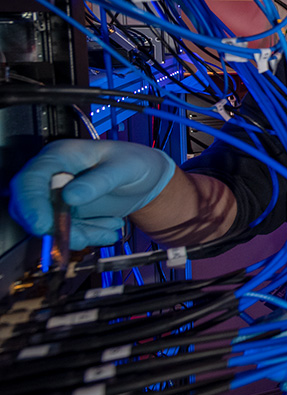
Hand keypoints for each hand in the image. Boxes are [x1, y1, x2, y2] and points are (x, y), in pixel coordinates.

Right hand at [8, 139, 175, 248]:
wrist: (146, 178)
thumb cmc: (135, 163)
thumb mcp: (125, 168)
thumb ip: (100, 181)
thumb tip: (70, 196)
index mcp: (61, 156)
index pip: (31, 179)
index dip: (31, 204)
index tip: (43, 225)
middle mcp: (52, 175)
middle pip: (32, 206)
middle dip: (54, 227)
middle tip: (81, 238)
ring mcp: (56, 195)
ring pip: (49, 223)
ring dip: (76, 234)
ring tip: (109, 232)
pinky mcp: (65, 213)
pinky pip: (66, 231)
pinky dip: (86, 235)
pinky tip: (109, 230)